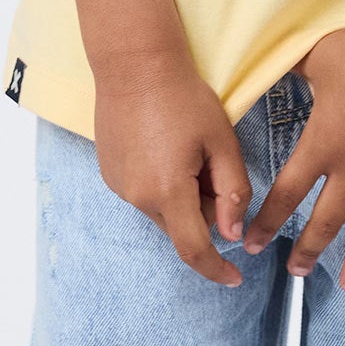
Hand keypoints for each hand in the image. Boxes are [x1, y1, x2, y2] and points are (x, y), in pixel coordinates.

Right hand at [92, 50, 251, 286]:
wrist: (134, 65)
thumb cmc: (183, 97)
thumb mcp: (221, 142)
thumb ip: (233, 192)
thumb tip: (232, 233)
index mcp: (168, 191)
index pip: (195, 249)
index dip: (216, 269)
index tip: (234, 280)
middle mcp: (137, 197)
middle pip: (182, 227)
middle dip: (204, 209)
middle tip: (212, 166)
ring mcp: (119, 187)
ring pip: (164, 211)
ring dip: (182, 196)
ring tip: (186, 150)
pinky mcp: (110, 175)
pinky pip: (145, 195)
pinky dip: (163, 184)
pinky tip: (165, 147)